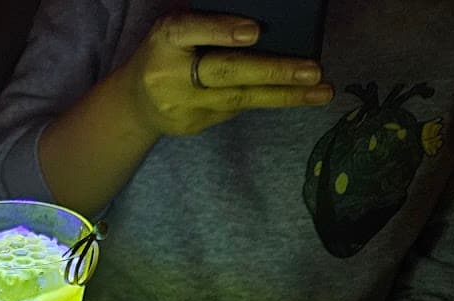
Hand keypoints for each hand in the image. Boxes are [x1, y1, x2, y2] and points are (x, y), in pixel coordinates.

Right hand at [120, 12, 333, 138]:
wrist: (133, 104)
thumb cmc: (165, 52)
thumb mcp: (176, 29)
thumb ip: (207, 24)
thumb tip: (263, 22)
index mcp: (166, 39)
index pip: (192, 31)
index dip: (222, 31)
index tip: (254, 32)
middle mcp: (170, 74)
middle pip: (225, 72)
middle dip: (272, 71)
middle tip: (311, 70)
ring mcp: (182, 105)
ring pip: (239, 98)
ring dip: (284, 95)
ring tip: (320, 91)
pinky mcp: (194, 125)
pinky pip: (235, 108)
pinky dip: (265, 99)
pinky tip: (294, 95)